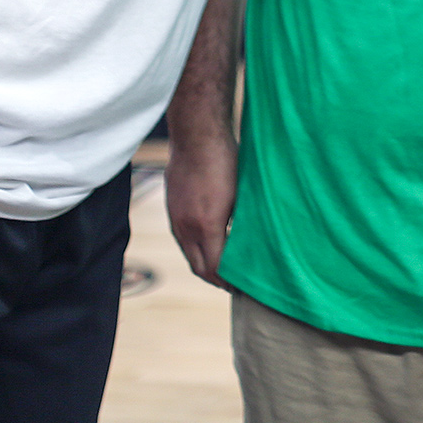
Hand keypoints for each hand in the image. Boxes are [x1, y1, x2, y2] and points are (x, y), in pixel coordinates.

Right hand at [165, 126, 239, 288]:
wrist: (197, 134)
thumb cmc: (227, 159)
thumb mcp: (242, 194)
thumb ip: (242, 223)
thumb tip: (250, 244)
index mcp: (207, 226)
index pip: (215, 268)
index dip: (228, 282)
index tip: (243, 288)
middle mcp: (186, 227)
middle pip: (199, 268)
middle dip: (216, 280)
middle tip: (234, 287)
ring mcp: (176, 219)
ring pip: (188, 254)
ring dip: (204, 265)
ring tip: (222, 271)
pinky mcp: (172, 209)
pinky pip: (182, 238)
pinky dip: (196, 249)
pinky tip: (208, 245)